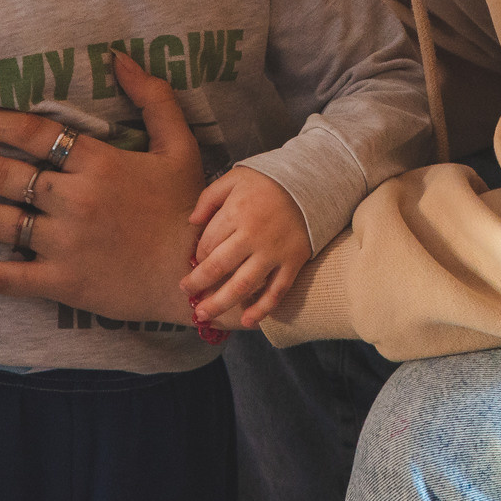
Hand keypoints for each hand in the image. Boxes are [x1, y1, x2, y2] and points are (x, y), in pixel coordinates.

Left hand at [0, 54, 203, 326]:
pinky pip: (4, 277)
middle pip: (3, 174)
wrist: (195, 273)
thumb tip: (119, 57)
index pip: (33, 134)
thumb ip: (153, 97)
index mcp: (99, 163)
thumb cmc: (187, 207)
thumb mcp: (179, 144)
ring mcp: (64, 243)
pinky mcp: (60, 282)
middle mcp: (74, 200)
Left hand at [181, 166, 310, 330]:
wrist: (312, 183)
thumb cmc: (268, 181)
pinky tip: (247, 322)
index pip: (208, 245)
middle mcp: (253, 236)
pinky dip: (262, 309)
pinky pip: (277, 291)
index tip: (195, 266)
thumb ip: (209, 197)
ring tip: (204, 315)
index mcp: (236, 213)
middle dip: (198, 285)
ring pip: (243, 285)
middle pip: (219, 268)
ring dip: (221, 303)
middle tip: (187, 296)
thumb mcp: (235, 178)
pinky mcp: (293, 262)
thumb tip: (191, 222)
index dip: (198, 258)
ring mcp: (274, 252)